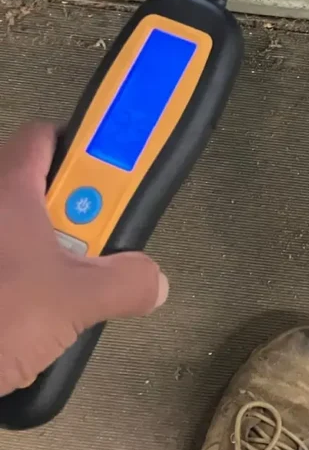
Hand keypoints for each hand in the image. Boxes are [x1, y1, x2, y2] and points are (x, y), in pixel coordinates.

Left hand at [0, 122, 167, 396]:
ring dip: (37, 247)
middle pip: (30, 182)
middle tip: (84, 243)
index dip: (80, 149)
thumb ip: (126, 283)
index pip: (45, 136)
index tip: (104, 180)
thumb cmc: (1, 313)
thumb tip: (154, 281)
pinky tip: (21, 310)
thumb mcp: (75, 302)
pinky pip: (1, 257)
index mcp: (10, 187)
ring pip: (12, 225)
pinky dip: (13, 273)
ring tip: (54, 285)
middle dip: (63, 209)